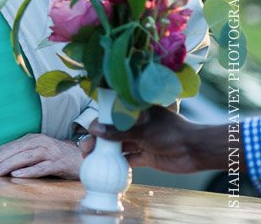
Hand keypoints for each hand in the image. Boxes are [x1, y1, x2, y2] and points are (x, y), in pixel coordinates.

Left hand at [0, 133, 81, 178]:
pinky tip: (17, 175)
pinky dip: (28, 171)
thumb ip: (21, 154)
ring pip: (24, 158)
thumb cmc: (55, 156)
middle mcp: (39, 142)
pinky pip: (41, 167)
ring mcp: (49, 152)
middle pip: (13, 150)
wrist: (83, 157)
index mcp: (31, 138)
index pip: (8, 147)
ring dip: (8, 165)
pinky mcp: (58, 163)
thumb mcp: (37, 151)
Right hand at [81, 106, 226, 172]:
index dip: (99, 121)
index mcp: (137, 112)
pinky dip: (118, 163)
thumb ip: (118, 131)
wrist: (196, 150)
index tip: (88, 129)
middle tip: (85, 148)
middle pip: (112, 131)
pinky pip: (129, 159)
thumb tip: (94, 129)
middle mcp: (137, 125)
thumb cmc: (171, 132)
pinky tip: (106, 168)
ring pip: (118, 146)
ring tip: (90, 158)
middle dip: (98, 139)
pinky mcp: (146, 156)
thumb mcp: (142, 130)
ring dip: (105, 152)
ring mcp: (141, 141)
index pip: (113, 114)